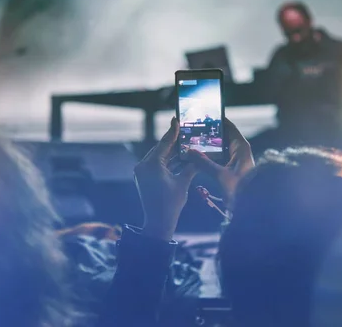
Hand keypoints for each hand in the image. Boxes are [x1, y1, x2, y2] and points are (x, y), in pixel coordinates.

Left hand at [134, 117, 197, 240]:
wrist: (158, 222)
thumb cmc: (171, 203)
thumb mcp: (183, 182)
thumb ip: (191, 166)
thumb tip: (199, 155)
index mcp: (151, 164)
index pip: (164, 144)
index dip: (173, 131)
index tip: (177, 119)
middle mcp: (143, 166)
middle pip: (161, 149)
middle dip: (174, 142)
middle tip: (185, 132)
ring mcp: (142, 172)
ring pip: (159, 157)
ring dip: (172, 152)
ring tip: (186, 144)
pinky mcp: (144, 177)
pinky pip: (157, 165)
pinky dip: (168, 162)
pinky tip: (180, 158)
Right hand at [186, 118, 253, 209]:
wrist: (253, 205)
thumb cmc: (241, 189)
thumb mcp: (220, 175)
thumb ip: (204, 163)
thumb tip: (190, 152)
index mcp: (241, 146)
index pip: (228, 126)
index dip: (216, 120)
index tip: (202, 117)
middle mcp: (240, 150)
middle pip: (223, 136)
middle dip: (209, 134)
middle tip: (193, 130)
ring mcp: (237, 159)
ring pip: (221, 147)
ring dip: (209, 146)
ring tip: (193, 142)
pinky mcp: (234, 168)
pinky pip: (221, 157)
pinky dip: (212, 156)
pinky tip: (200, 157)